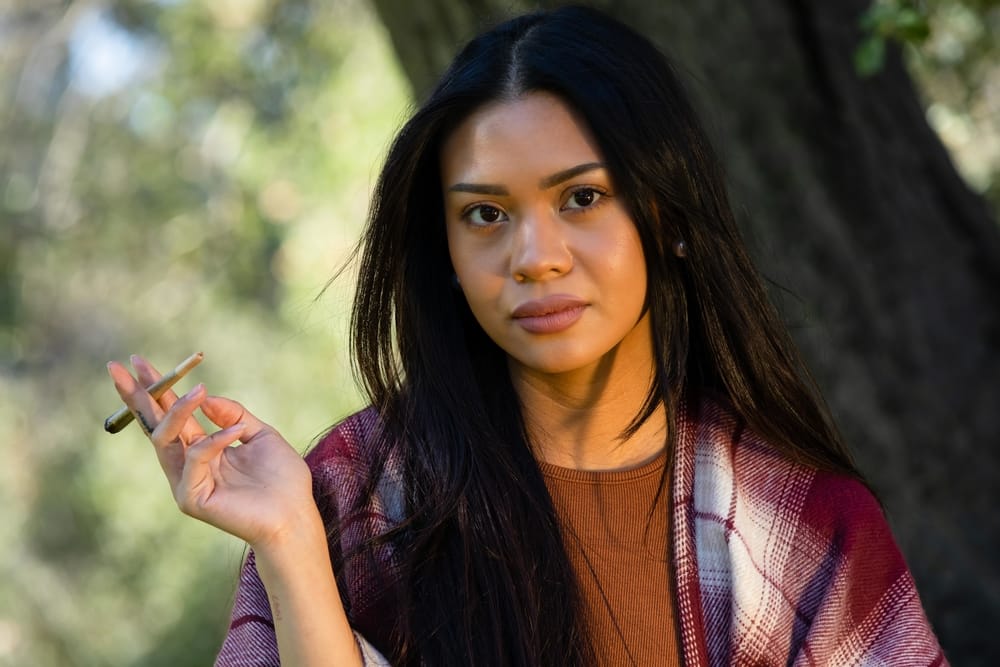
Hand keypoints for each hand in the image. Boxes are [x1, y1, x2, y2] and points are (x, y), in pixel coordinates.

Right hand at [107, 355, 315, 549]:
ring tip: (198, 391)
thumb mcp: (260, 434)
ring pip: (165, 438)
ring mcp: (186, 482)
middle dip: (136, 395)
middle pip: (153, 425)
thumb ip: (232, 414)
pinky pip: (195, 457)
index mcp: (202, 449)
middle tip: (118, 367)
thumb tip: (203, 395)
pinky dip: (215, 440)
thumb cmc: (282, 479)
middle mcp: (188, 464)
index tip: (137, 361)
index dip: (155, 390)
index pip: (171, 416)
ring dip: (178, 410)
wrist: (295, 513)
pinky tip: (236, 434)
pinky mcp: (191, 498)